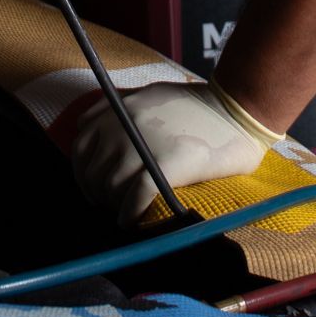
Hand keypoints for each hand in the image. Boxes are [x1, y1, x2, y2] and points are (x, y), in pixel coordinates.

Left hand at [71, 79, 281, 226]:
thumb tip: (88, 127)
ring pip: (110, 188)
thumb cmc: (198, 104)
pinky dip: (129, 216)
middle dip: (99, 194)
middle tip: (112, 206)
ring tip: (125, 214)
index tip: (93, 186)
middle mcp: (122, 126)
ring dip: (114, 207)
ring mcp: (141, 146)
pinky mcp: (164, 167)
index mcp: (117, 109)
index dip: (83, 172)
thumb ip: (120, 109)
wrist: (235, 112)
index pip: (80, 146)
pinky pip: (133, 199)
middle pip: (93, 172)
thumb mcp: (150, 93)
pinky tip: (132, 223)